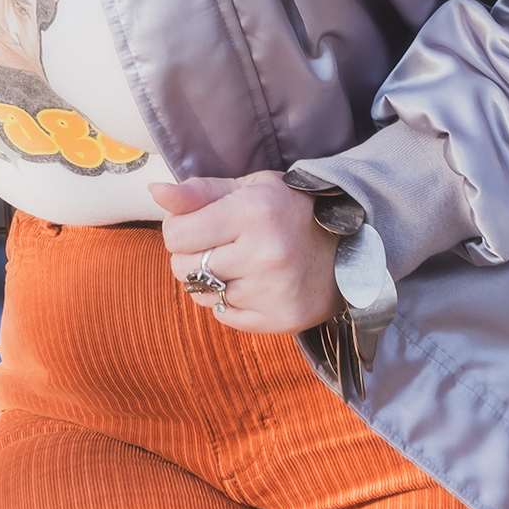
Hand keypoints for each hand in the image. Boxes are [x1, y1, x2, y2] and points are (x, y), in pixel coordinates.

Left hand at [152, 169, 341, 332]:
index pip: (176, 236)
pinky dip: (230, 302)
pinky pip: (226, 317)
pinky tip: (253, 284)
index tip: (198, 224)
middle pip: (184, 268)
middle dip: (192, 256)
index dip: (179, 229)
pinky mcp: (281, 321)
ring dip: (210, 281)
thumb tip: (155, 192)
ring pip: (202, 295)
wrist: (353, 245)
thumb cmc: (292, 209)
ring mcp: (273, 292)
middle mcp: (264, 255)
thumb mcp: (250, 187)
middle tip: (221, 244)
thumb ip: (199, 192)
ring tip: (240, 263)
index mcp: (253, 213)